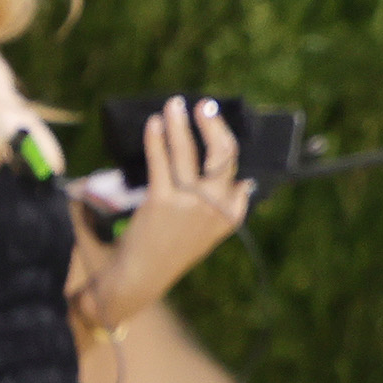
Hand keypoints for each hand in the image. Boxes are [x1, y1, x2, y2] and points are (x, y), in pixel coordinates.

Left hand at [98, 96, 254, 316]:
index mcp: (229, 216)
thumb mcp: (206, 233)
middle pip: (223, 156)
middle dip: (214, 126)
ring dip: (181, 124)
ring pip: (189, 153)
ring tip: (174, 105)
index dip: (227, 145)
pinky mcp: (162, 202)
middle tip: (203, 107)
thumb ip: (222, 207)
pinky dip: (157, 139)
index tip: (215, 124)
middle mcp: (214, 208)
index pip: (238, 175)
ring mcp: (189, 205)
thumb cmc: (171, 252)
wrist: (141, 278)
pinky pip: (161, 162)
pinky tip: (154, 125)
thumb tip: (241, 181)